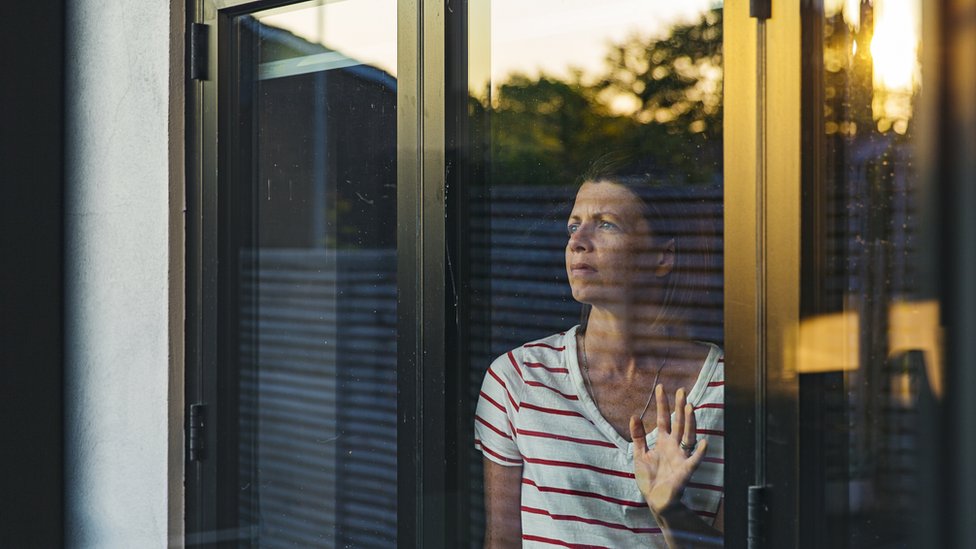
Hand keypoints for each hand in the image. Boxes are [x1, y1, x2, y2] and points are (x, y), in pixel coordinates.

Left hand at [630, 385, 707, 514]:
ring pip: (687, 436)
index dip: (662, 404)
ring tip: (690, 407)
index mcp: (662, 442)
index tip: (661, 387)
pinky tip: (705, 442)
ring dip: (689, 422)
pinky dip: (700, 452)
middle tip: (682, 391)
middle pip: (678, 423)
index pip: (663, 419)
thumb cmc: (649, 479)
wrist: (655, 500)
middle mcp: (673, 446)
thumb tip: (634, 415)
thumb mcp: (640, 454)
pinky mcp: (685, 471)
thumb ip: (638, 436)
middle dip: (679, 407)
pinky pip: (694, 461)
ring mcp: (680, 457)